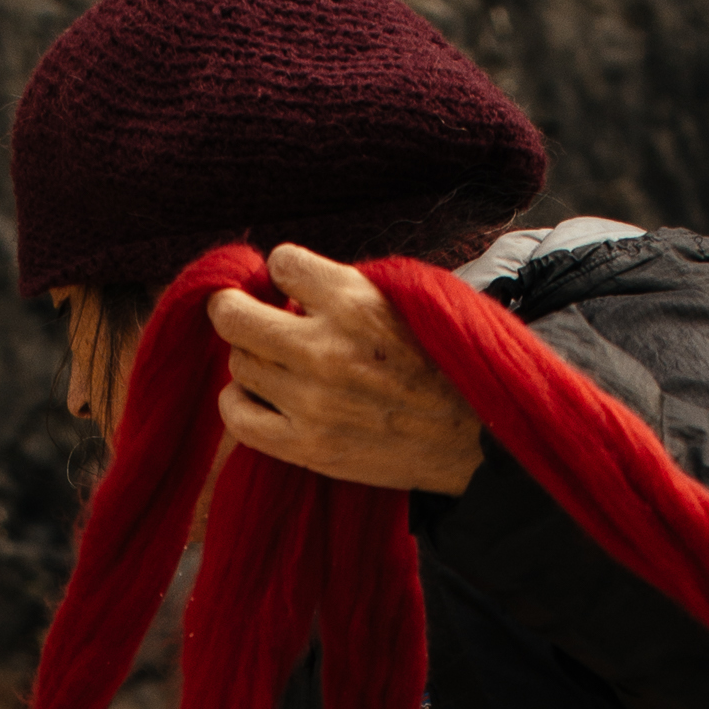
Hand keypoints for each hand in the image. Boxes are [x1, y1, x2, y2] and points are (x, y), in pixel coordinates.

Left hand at [205, 243, 484, 497]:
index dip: (282, 271)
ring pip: (237, 363)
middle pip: (234, 316)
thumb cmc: (442, 362)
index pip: (279, 263)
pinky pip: (237, 415)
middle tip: (250, 314)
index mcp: (354, 302)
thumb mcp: (406, 299)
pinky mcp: (306, 446)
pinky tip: (261, 394)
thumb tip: (286, 282)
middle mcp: (324, 349)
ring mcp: (311, 402)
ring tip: (277, 361)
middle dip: (239, 308)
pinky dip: (239, 401)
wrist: (475, 437)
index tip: (291, 285)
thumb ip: (346, 286)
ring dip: (251, 356)